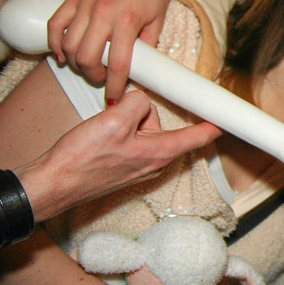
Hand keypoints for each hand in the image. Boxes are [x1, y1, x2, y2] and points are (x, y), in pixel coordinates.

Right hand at [17, 90, 221, 218]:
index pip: (196, 137)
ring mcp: (138, 165)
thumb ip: (137, 104)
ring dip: (126, 122)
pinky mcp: (123, 165)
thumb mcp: (114, 120)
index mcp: (159, 153)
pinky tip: (99, 139)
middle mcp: (154, 162)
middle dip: (144, 115)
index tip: (230, 119)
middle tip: (119, 119)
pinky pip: (129, 138)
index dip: (214, 125)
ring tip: (102, 134)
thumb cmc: (80, 159)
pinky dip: (117, 132)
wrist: (53, 183)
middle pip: (163, 125)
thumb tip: (141, 101)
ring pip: (143, 129)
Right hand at [47, 0, 183, 99]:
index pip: (116, 64)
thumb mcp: (159, 22)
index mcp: (127, 20)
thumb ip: (146, 47)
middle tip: (102, 79)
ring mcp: (85, 3)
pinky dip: (56, 43)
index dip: (113, 86)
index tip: (113, 97)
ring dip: (76, 63)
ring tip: (88, 67)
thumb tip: (137, 73)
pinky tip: (64, 55)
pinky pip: (55, 25)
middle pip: (86, 58)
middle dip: (93, 76)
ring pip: (69, 45)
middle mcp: (103, 12)